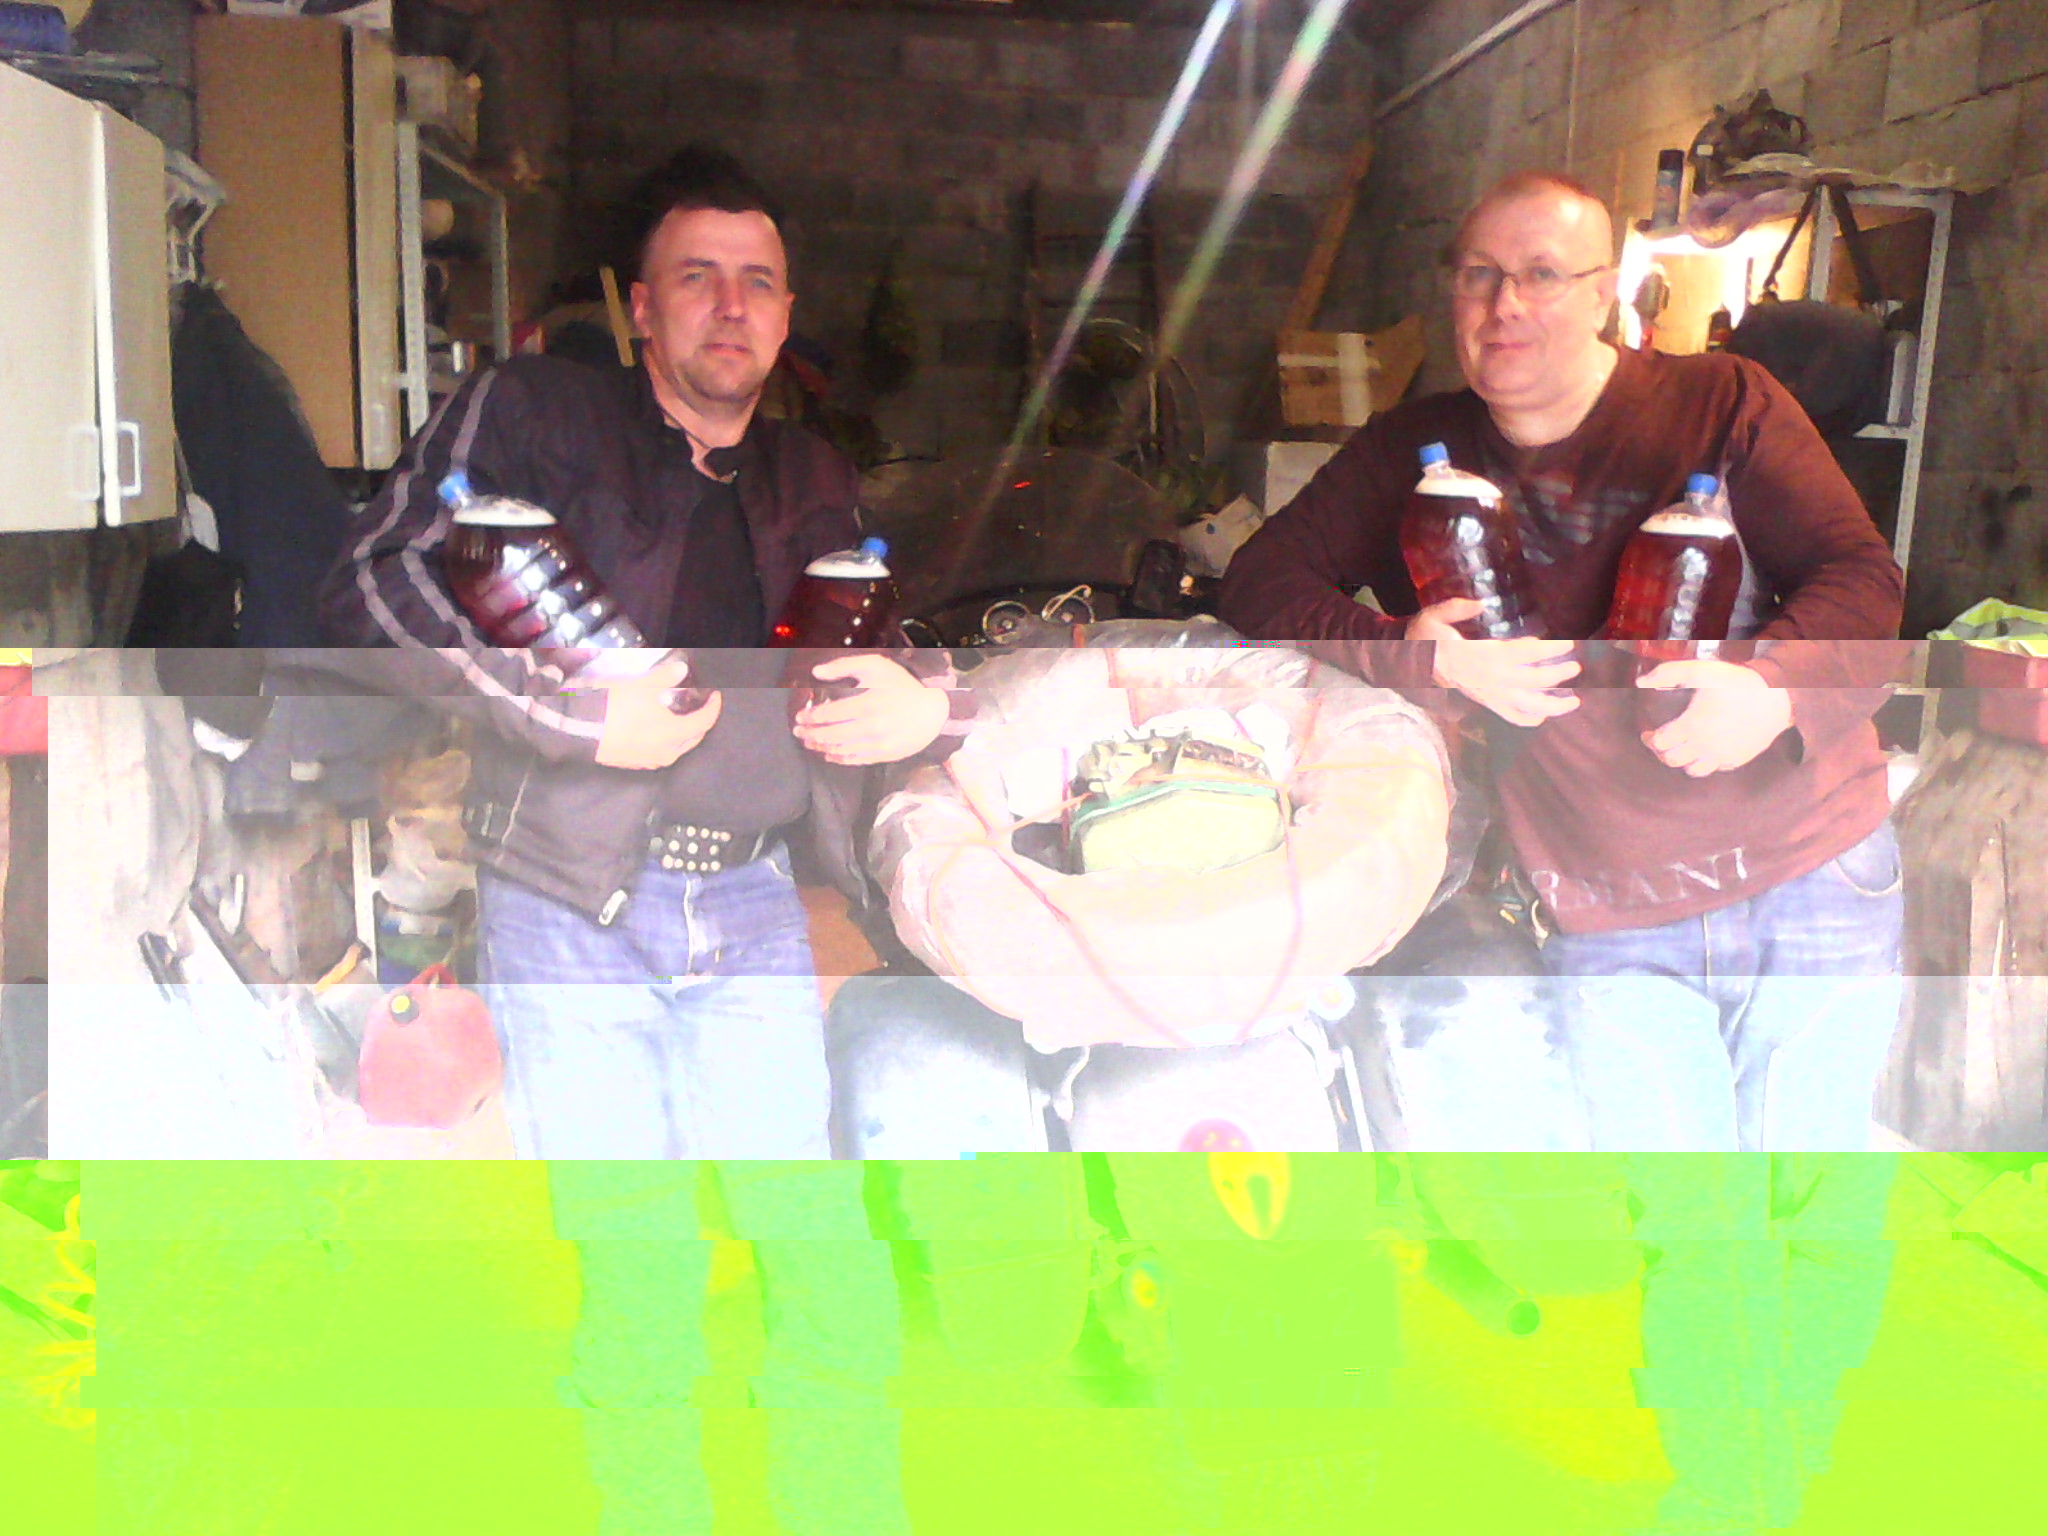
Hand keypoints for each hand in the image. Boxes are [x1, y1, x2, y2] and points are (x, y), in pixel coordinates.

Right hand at [593, 655, 721, 769]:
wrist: (578, 729)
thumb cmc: (615, 707)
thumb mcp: (642, 685)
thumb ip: (665, 677)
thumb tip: (681, 669)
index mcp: (674, 735)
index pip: (704, 722)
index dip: (713, 707)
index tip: (715, 695)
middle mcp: (665, 753)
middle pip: (692, 738)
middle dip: (699, 722)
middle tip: (699, 706)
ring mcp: (648, 761)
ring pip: (675, 748)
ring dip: (681, 732)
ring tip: (678, 716)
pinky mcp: (632, 763)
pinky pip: (657, 752)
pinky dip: (663, 739)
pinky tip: (656, 729)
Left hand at [793, 654, 949, 764]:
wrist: (933, 712)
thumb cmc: (903, 686)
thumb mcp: (876, 666)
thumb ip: (845, 666)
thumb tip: (816, 672)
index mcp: (867, 704)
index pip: (829, 714)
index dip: (810, 717)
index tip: (800, 717)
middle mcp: (870, 727)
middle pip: (830, 735)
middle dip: (810, 734)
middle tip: (798, 731)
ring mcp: (877, 744)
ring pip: (840, 749)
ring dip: (820, 747)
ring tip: (809, 742)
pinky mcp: (883, 756)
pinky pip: (854, 760)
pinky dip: (838, 758)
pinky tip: (828, 754)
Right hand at [1408, 598, 1580, 726]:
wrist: (1411, 663)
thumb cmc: (1425, 638)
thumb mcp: (1434, 616)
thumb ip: (1457, 608)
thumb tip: (1481, 603)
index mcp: (1481, 655)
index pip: (1524, 654)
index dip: (1549, 650)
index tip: (1569, 644)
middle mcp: (1489, 678)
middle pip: (1533, 681)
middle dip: (1558, 675)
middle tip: (1576, 666)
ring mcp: (1488, 694)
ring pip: (1526, 706)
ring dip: (1552, 705)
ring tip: (1574, 701)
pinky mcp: (1485, 702)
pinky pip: (1510, 717)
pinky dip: (1529, 720)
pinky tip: (1545, 716)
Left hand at [1638, 656, 1793, 774]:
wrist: (1777, 697)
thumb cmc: (1736, 683)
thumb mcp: (1701, 670)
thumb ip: (1668, 672)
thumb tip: (1640, 682)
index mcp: (1692, 726)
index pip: (1660, 743)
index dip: (1650, 739)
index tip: (1649, 733)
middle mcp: (1705, 746)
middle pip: (1672, 760)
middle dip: (1662, 753)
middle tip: (1662, 743)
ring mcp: (1722, 756)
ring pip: (1693, 771)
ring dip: (1683, 762)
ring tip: (1683, 750)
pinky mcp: (1737, 760)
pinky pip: (1716, 769)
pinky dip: (1707, 763)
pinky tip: (1706, 750)